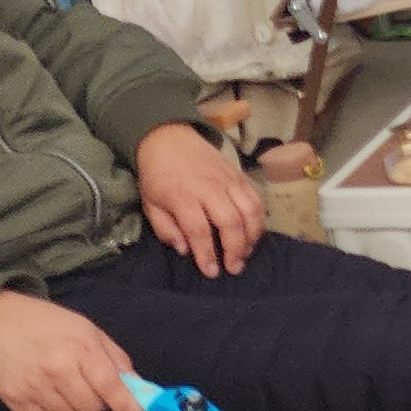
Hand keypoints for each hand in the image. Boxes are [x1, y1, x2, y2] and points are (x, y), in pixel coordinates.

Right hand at [0, 289, 145, 410]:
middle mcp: (57, 369)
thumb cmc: (51, 324)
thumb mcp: (90, 332)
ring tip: (61, 384)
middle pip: (90, 407)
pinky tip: (43, 391)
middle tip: (86, 384)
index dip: (126, 407)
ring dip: (72, 406)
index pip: (109, 385)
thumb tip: (137, 388)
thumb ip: (116, 360)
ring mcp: (33, 385)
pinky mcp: (13, 397)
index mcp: (81, 349)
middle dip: (96, 401)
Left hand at [134, 121, 265, 276]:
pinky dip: (259, 219)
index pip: (199, 230)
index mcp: (183, 197)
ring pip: (250, 211)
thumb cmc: (157, 175)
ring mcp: (228, 181)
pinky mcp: (239, 176)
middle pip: (231, 222)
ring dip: (252, 236)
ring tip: (247, 253)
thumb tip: (186, 250)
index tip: (212, 272)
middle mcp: (209, 189)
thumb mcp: (150, 204)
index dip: (207, 254)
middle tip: (234, 268)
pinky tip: (255, 233)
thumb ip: (166, 229)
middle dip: (235, 249)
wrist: (169, 138)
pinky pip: (256, 199)